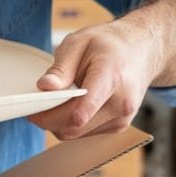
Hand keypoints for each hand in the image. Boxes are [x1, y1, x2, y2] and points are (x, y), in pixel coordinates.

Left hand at [29, 21, 163, 140]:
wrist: (141, 51)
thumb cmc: (109, 45)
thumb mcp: (80, 42)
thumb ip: (61, 67)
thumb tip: (44, 87)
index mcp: (111, 78)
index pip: (82, 110)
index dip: (53, 115)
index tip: (34, 111)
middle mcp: (121, 104)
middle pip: (73, 126)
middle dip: (48, 119)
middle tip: (35, 104)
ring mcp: (122, 118)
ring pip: (76, 134)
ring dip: (59, 122)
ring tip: (58, 99)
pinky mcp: (118, 127)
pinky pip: (84, 133)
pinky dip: (71, 123)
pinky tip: (72, 105)